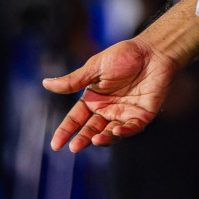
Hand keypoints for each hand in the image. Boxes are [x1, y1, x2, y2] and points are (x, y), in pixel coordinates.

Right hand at [41, 38, 179, 150]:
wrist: (153, 51)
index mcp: (94, 98)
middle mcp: (107, 109)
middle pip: (91, 129)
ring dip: (103, 139)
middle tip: (74, 147)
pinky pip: (131, 129)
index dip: (66, 131)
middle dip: (82, 139)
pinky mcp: (142, 116)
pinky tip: (116, 131)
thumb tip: (46, 83)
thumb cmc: (124, 55)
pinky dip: (124, 132)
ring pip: (110, 133)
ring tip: (95, 140)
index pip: (76, 119)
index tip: (56, 145)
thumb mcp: (95, 67)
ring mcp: (124, 114)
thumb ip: (73, 81)